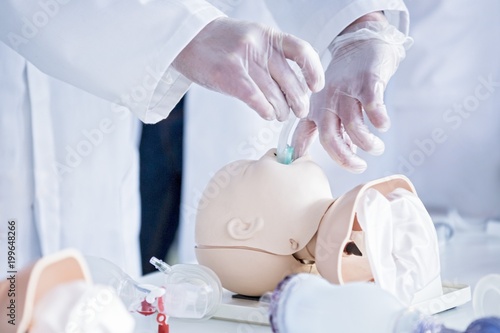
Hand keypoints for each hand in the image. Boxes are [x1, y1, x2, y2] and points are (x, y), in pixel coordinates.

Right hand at [172, 17, 324, 120]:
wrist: (187, 38)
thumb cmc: (222, 45)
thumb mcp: (253, 41)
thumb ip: (272, 58)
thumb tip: (295, 88)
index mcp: (269, 36)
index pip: (302, 51)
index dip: (313, 71)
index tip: (315, 87)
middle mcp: (259, 46)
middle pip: (290, 80)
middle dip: (298, 102)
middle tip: (298, 111)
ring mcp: (243, 59)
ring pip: (274, 95)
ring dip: (280, 111)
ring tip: (278, 114)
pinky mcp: (227, 74)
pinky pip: (256, 99)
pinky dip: (265, 111)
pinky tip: (266, 114)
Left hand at [292, 13, 411, 172]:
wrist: (360, 45)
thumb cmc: (344, 82)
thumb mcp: (328, 105)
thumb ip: (331, 129)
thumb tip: (345, 156)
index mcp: (315, 110)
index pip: (303, 135)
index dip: (301, 152)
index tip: (306, 172)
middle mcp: (327, 102)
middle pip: (328, 136)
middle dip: (343, 157)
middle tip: (359, 167)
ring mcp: (347, 91)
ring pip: (352, 124)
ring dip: (366, 142)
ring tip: (377, 148)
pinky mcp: (367, 82)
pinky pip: (372, 104)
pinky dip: (379, 119)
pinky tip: (383, 126)